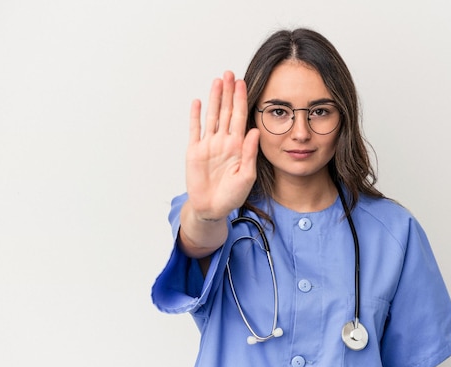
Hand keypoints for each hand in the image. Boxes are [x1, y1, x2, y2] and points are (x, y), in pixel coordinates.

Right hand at [185, 71, 259, 220]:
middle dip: (228, 92)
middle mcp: (224, 141)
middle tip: (229, 73)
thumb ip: (250, 153)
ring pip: (212, 116)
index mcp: (238, 146)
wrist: (213, 208)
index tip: (243, 83)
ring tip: (216, 81)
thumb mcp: (246, 175)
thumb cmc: (233, 195)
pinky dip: (195, 116)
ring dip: (214, 99)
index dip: (241, 100)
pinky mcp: (194, 151)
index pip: (240, 117)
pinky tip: (197, 102)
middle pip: (226, 111)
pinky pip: (195, 130)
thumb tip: (255, 131)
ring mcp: (209, 145)